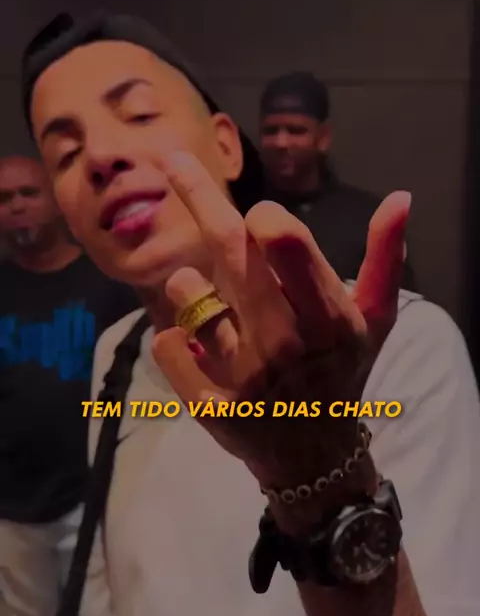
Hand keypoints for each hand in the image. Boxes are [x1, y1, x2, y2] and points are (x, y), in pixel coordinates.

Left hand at [153, 152, 409, 503]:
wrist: (314, 454)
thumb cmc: (342, 374)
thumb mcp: (375, 320)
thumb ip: (386, 257)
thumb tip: (400, 197)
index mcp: (328, 316)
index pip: (284, 241)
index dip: (264, 217)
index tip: (259, 218)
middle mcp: (284, 341)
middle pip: (228, 247)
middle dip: (198, 193)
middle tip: (175, 160)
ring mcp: (243, 375)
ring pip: (188, 292)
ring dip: (191, 288)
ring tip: (214, 306)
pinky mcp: (208, 405)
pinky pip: (165, 342)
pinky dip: (174, 337)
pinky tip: (198, 347)